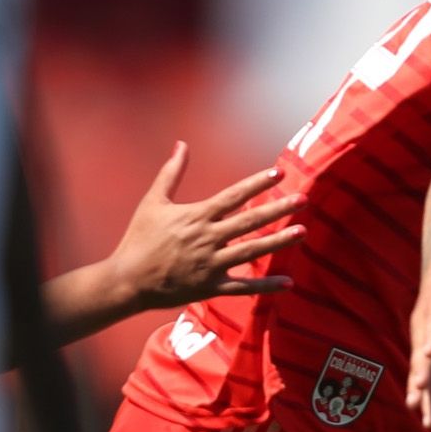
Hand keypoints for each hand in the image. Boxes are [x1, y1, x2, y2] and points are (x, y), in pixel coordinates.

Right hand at [107, 142, 305, 311]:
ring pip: (251, 251)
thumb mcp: (153, 202)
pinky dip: (265, 286)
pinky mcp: (210, 287)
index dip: (257, 184)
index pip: (233, 196)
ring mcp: (211, 264)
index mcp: (197, 216)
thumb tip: (181, 144)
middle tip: (303, 200)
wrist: (127, 280)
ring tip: (303, 232)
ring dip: (278, 242)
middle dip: (278, 209)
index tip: (279, 173)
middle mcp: (208, 239)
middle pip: (249, 222)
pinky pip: (243, 287)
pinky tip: (288, 283)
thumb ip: (171, 172)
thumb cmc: (139, 239)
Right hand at [404, 223, 430, 429]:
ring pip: (424, 370)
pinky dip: (424, 393)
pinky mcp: (430, 349)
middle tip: (418, 397)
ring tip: (420, 417)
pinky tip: (422, 416)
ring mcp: (427, 340)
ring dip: (422, 394)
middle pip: (424, 354)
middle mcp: (428, 328)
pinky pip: (427, 374)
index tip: (427, 356)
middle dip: (421, 376)